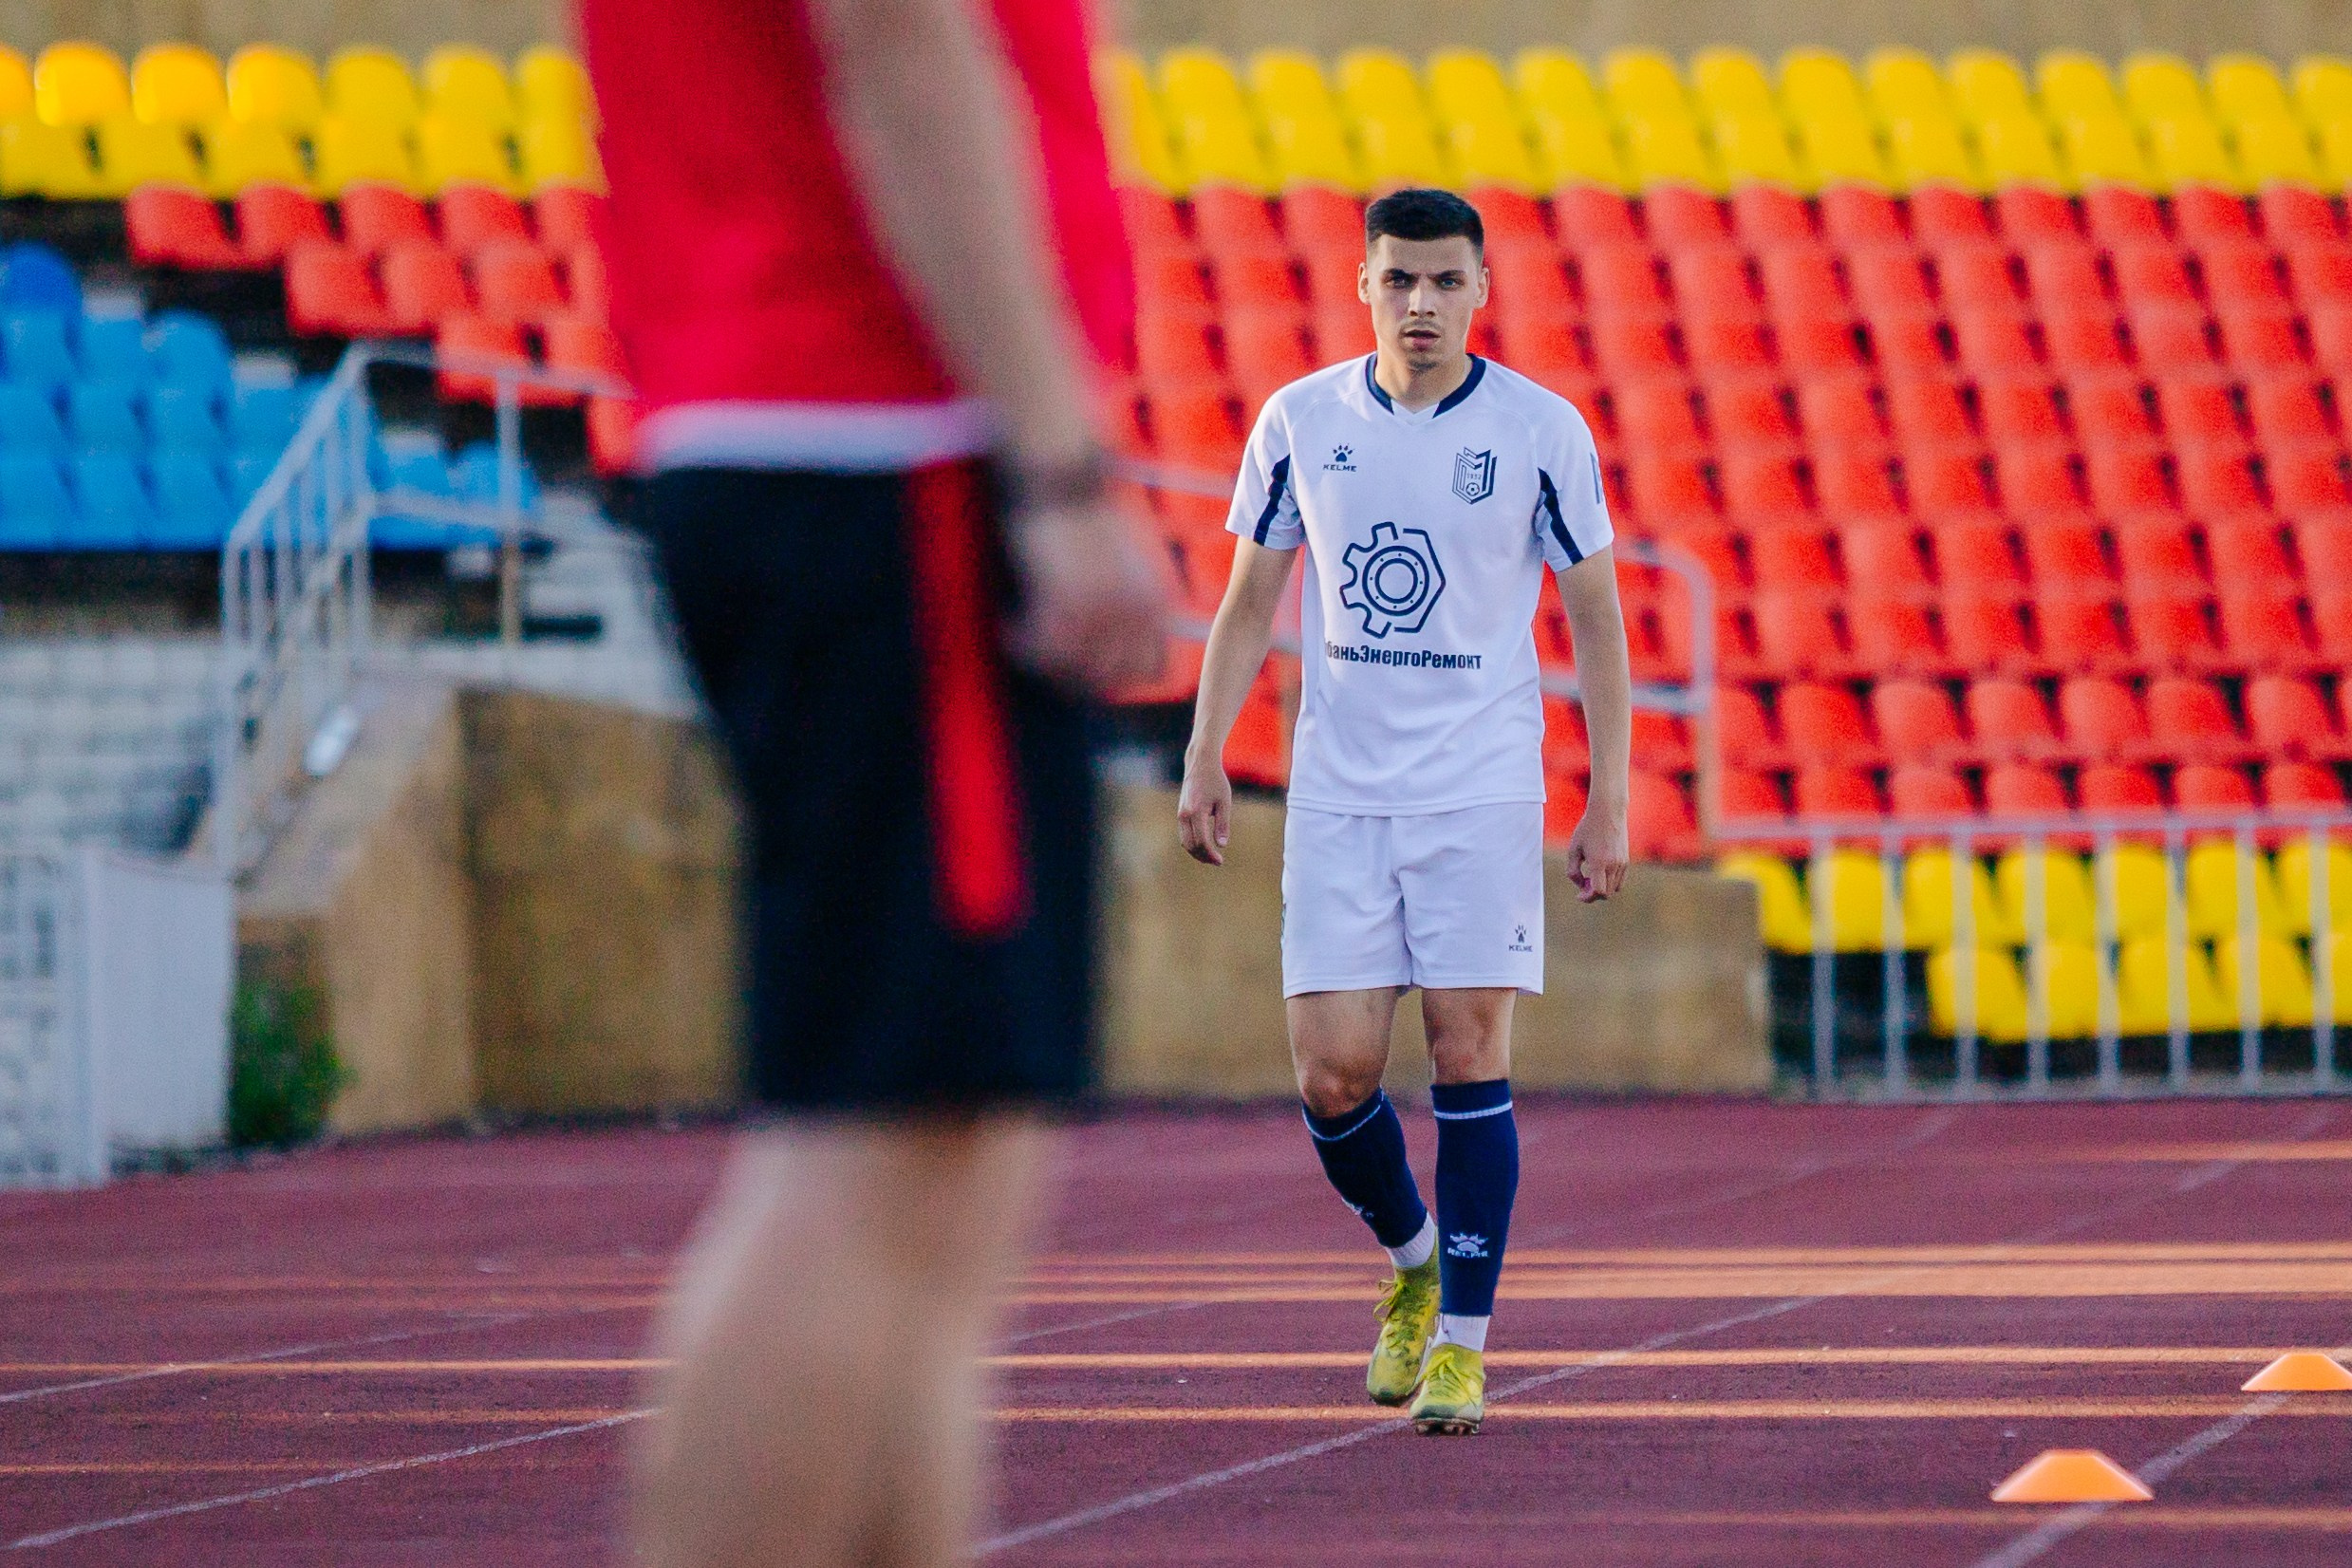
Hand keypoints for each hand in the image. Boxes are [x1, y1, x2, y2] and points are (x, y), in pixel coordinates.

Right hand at [1004, 498, 1167, 694]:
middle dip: (1078, 676)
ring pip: (1072, 670)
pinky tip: (1010, 627)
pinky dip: (1021, 644)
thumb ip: (1135, 601)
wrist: (1068, 479)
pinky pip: (1040, 649)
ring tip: (1026, 642)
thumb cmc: (1092, 514)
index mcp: (1157, 603)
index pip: (1153, 667)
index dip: (1119, 674)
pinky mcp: (1062, 602)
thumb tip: (1120, 639)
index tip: (1090, 667)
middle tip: (1049, 661)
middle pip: (1110, 678)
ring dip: (1045, 662)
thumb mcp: (1134, 562)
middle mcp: (1134, 614)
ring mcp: (1100, 611)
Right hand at [1176, 758, 1232, 865]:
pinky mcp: (1180, 813)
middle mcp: (1184, 815)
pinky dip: (1192, 844)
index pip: (1201, 841)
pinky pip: (1184, 835)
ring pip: (1185, 842)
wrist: (1200, 765)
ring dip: (1197, 852)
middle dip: (1203, 857)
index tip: (1220, 861)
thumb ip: (1223, 824)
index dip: (1211, 854)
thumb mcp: (1224, 802)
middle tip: (1217, 862)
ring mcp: (1180, 815)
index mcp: (1196, 812)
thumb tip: (1221, 845)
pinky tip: (1204, 846)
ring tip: (1211, 857)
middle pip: (1190, 845)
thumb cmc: (1215, 782)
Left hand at [1563, 802, 1628, 903]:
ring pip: (1615, 888)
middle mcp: (1614, 865)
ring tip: (1591, 876)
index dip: (1587, 898)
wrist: (1608, 812)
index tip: (1578, 895)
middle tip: (1583, 883)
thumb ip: (1572, 871)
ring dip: (1602, 888)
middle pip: (1607, 894)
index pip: (1598, 892)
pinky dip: (1610, 882)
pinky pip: (1620, 880)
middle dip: (1593, 894)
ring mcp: (1622, 863)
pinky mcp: (1626, 860)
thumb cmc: (1587, 829)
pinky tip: (1600, 871)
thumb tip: (1580, 885)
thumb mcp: (1573, 849)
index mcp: (1599, 863)